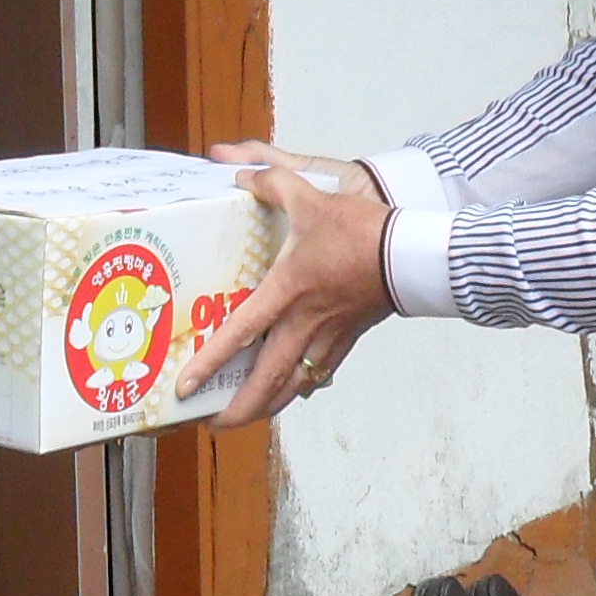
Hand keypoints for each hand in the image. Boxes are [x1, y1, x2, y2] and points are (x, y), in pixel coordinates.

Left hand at [173, 143, 391, 426]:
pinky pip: (319, 373)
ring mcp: (328, 336)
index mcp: (287, 292)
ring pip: (292, 385)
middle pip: (265, 380)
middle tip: (211, 423)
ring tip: (244, 418)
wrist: (410, 252)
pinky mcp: (347, 338)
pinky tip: (292, 393)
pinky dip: (300, 388)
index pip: (239, 334)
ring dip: (266, 406)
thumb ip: (271, 182)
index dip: (209, 364)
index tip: (185, 388)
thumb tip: (241, 172)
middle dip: (237, 409)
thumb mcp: (311, 198)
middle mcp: (303, 323)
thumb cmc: (361, 230)